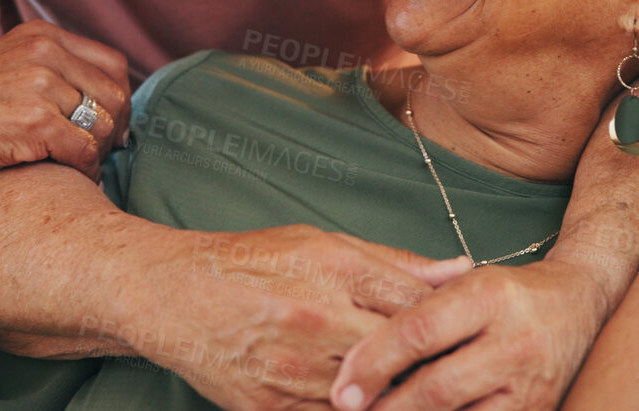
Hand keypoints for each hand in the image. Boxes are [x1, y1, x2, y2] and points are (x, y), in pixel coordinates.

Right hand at [0, 20, 132, 191]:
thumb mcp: (7, 72)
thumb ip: (53, 72)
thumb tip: (118, 99)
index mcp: (40, 35)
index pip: (113, 65)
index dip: (115, 101)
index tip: (106, 128)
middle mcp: (42, 51)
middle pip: (116, 95)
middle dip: (111, 130)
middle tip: (93, 153)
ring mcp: (37, 84)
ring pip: (104, 126)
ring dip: (97, 153)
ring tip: (77, 165)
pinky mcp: (32, 121)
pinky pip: (86, 151)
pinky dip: (85, 171)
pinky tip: (68, 177)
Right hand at [124, 224, 471, 410]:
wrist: (173, 298)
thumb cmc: (250, 263)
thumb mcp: (321, 243)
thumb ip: (393, 263)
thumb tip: (459, 270)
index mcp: (334, 272)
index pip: (417, 307)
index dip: (448, 323)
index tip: (465, 331)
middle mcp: (316, 322)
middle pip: (401, 359)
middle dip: (428, 366)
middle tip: (451, 369)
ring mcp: (293, 373)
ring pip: (372, 399)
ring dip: (394, 397)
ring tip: (412, 390)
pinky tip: (362, 399)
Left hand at [329, 259, 603, 410]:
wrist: (581, 305)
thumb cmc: (509, 294)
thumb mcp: (466, 283)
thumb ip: (416, 308)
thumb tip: (353, 352)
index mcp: (489, 296)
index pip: (419, 331)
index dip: (373, 362)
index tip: (342, 387)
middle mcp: (514, 342)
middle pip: (437, 387)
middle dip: (386, 407)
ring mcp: (530, 386)